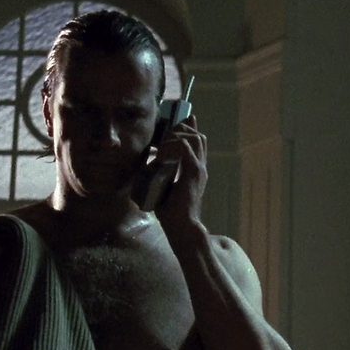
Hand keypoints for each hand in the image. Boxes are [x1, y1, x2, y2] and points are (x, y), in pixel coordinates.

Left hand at [146, 115, 207, 229]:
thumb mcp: (164, 185)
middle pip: (198, 136)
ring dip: (177, 136)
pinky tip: (161, 153)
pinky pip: (185, 148)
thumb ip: (161, 173)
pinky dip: (172, 145)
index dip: (188, 129)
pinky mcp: (194, 172)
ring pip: (194, 138)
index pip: (197, 142)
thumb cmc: (171, 210)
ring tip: (163, 145)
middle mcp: (200, 167)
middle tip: (165, 134)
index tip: (173, 125)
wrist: (181, 224)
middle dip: (181, 129)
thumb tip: (148, 164)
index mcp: (196, 170)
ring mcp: (199, 169)